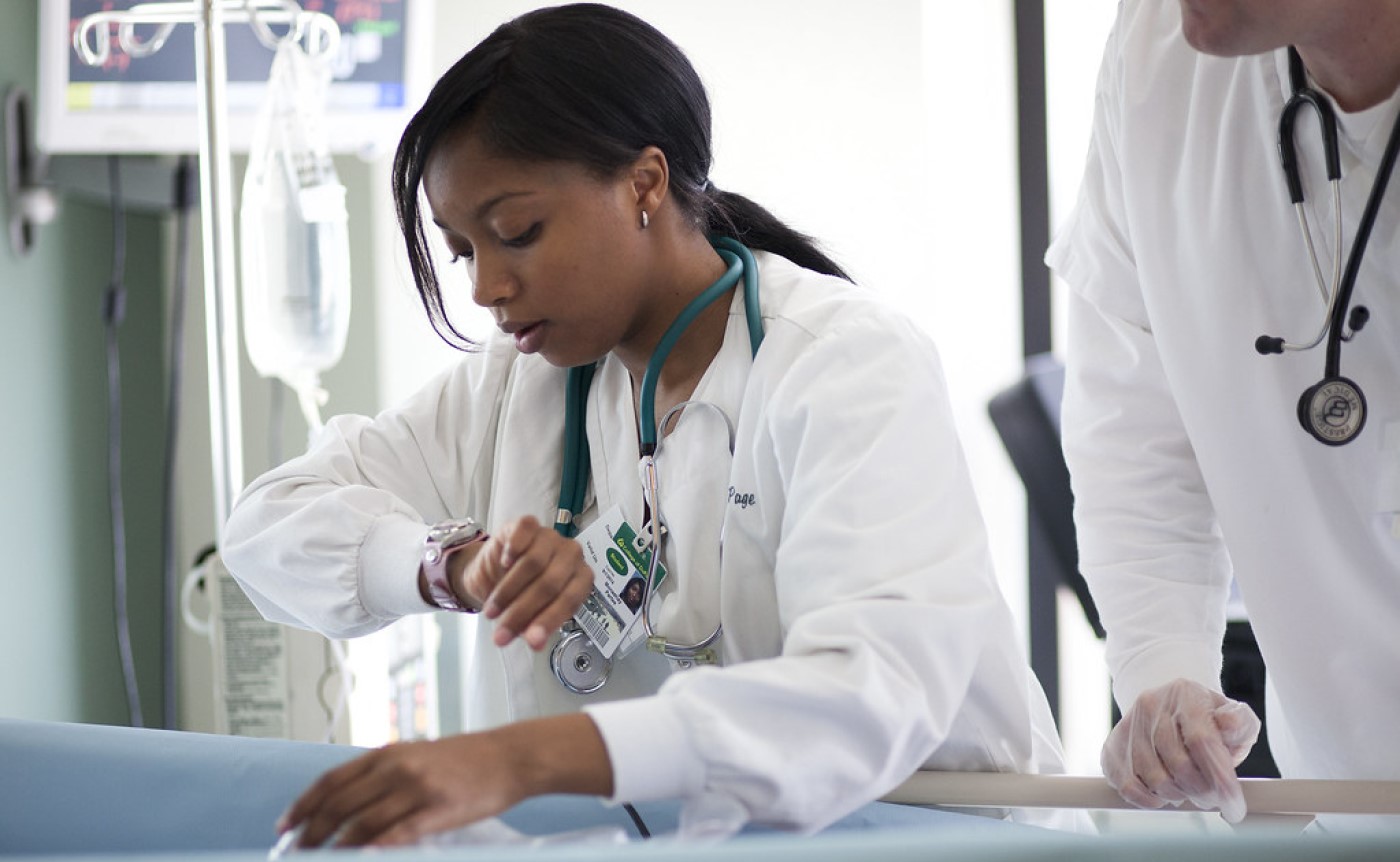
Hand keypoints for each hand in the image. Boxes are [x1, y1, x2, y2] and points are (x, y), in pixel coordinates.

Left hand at [276, 715, 610, 848]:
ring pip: (362, 822)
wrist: (510, 756)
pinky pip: (398, 834)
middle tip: (297, 851)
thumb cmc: (466, 760)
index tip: (285, 825)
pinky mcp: (439, 809)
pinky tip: (362, 857)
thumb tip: (348, 803)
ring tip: (322, 860)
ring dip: (336, 847)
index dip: (304, 805)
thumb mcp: (417, 756)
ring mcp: (417, 788)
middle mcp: (397, 767)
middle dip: (312, 832)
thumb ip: (384, 775)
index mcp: (388, 754)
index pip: (332, 780)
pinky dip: (375, 848)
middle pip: (340, 805)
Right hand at [456, 515, 592, 649]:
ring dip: (508, 591)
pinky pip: (525, 531)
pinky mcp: (528, 524)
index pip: (570, 600)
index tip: (531, 641)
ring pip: (534, 562)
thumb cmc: (519, 594)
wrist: (493, 572)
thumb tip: (536, 644)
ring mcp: (550, 537)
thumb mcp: (529, 616)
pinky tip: (504, 564)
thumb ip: (535, 627)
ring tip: (491, 612)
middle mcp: (570, 555)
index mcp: (580, 579)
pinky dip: (514, 549)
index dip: (549, 621)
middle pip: (550, 583)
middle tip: (501, 634)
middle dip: (522, 613)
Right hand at [1102, 678, 1260, 822]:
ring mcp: (1128, 725)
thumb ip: (1240, 722)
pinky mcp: (1112, 746)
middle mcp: (1151, 705)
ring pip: (1155, 778)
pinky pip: (1128, 786)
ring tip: (1189, 791)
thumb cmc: (1206, 719)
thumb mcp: (1233, 716)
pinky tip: (1163, 796)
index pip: (1201, 741)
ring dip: (1178, 795)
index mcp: (1185, 694)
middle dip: (1203, 792)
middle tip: (1213, 799)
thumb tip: (1229, 726)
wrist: (1168, 708)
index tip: (1234, 807)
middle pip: (1179, 764)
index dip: (1220, 779)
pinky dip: (1149, 800)